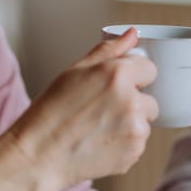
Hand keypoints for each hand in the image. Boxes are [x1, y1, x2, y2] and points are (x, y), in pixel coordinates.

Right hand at [1, 27, 158, 190]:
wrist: (40, 155)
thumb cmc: (52, 112)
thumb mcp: (74, 72)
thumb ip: (108, 51)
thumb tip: (133, 35)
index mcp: (117, 74)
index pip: (150, 69)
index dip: (133, 78)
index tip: (115, 87)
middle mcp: (132, 101)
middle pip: (150, 99)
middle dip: (133, 104)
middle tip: (102, 111)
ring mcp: (136, 129)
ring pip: (145, 123)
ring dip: (130, 125)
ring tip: (98, 129)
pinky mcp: (135, 152)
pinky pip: (139, 143)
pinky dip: (125, 144)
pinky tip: (100, 143)